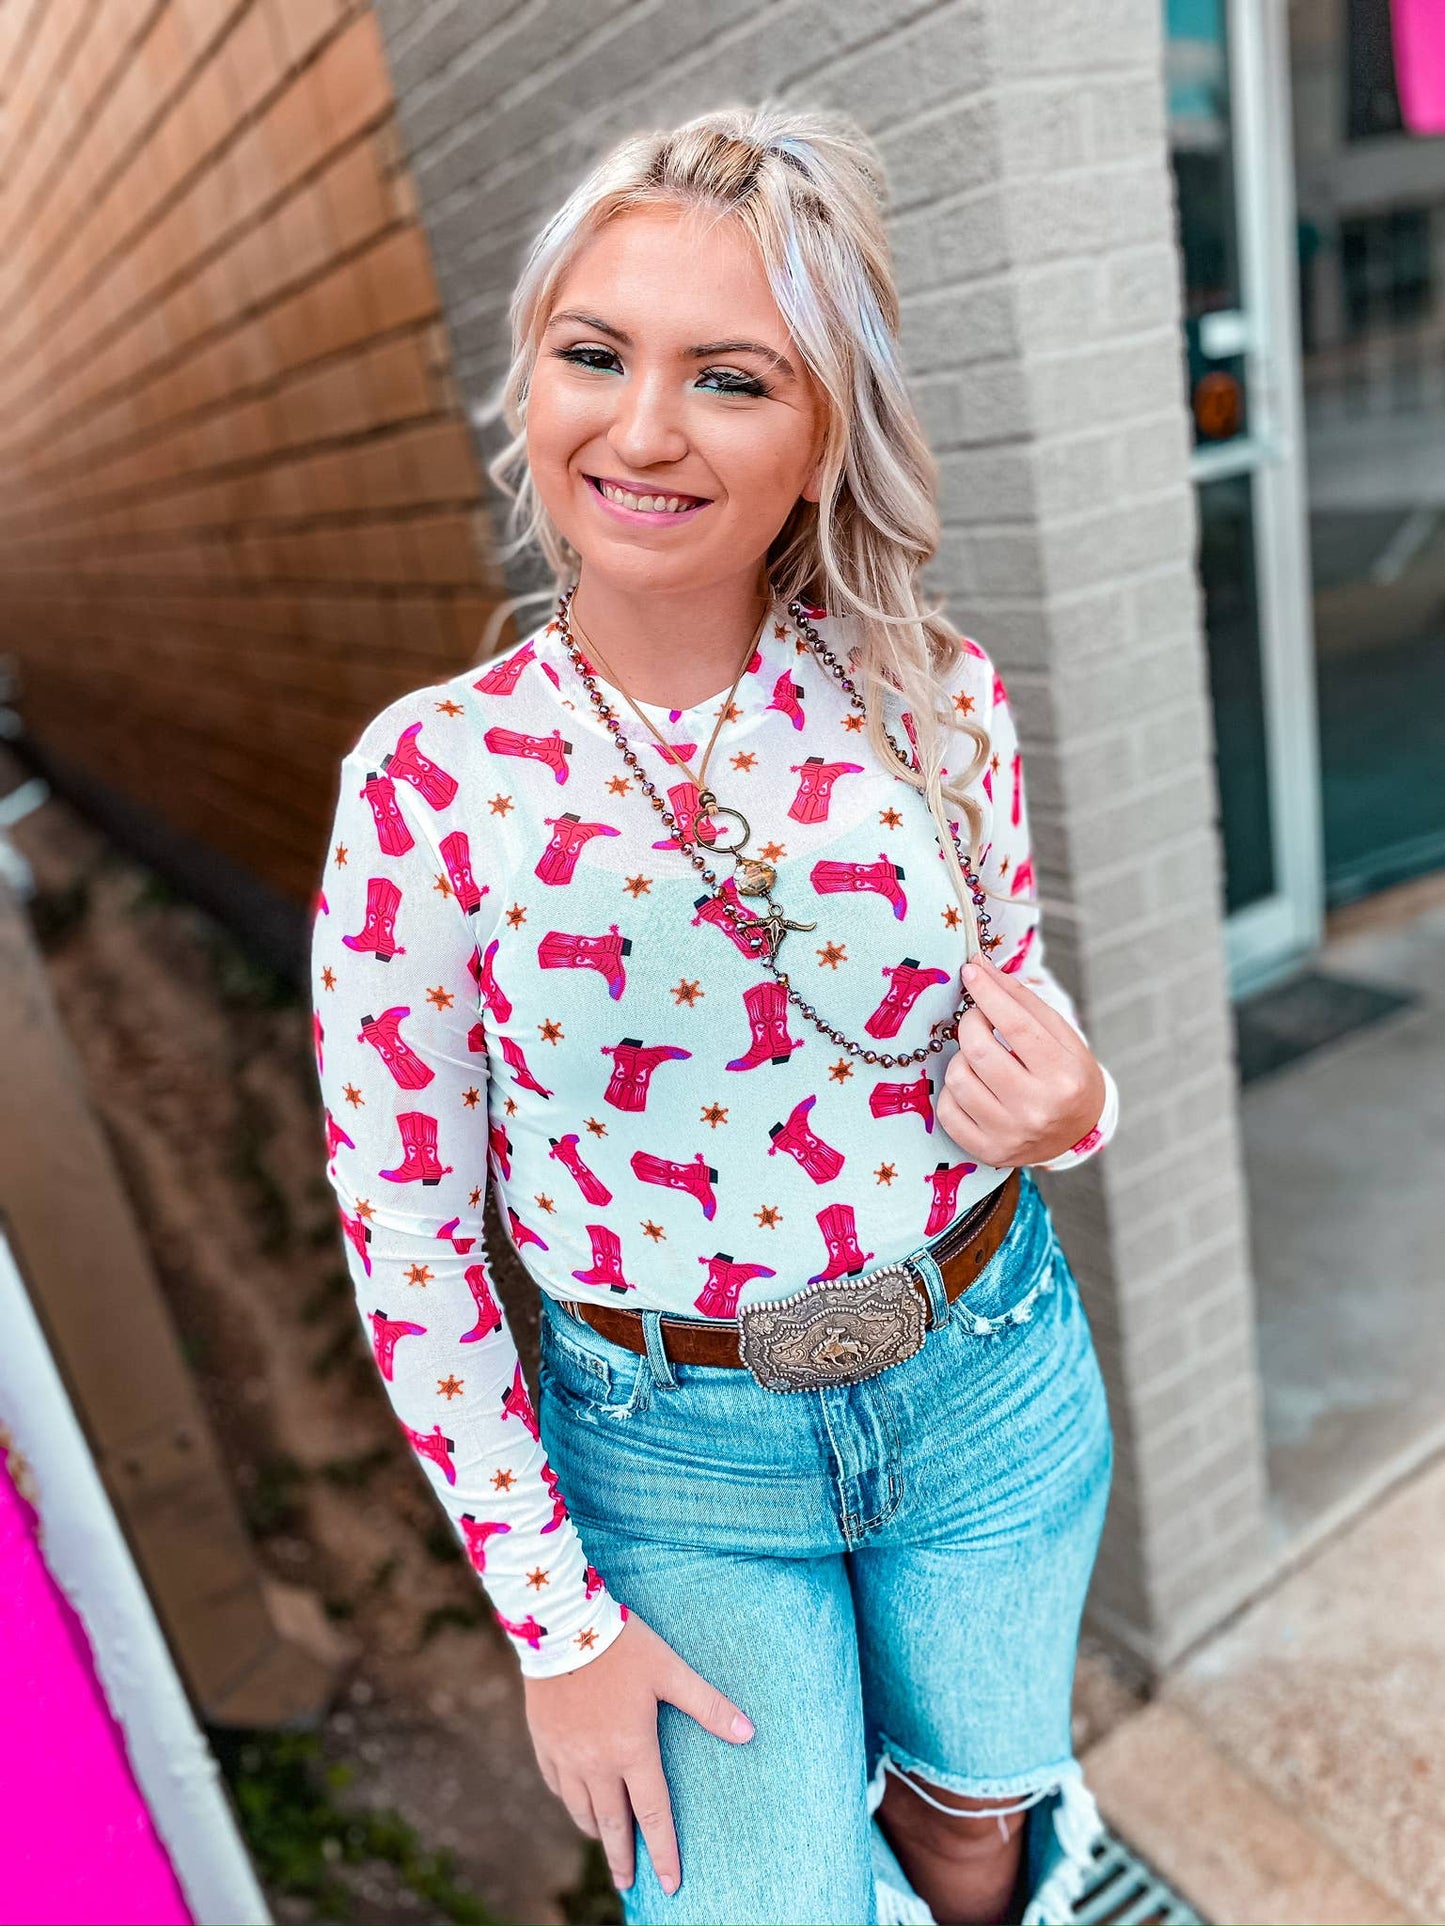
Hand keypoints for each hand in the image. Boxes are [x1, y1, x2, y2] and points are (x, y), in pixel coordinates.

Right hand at [523, 1610, 753, 1897]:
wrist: (561, 1623)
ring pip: (581, 1808)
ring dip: (597, 1830)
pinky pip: (555, 1783)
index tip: (669, 1884)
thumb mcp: (670, 1671)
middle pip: (612, 1824)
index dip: (664, 1852)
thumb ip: (708, 1704)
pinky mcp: (544, 1740)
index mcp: (632, 1751)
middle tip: (627, 1883)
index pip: (654, 1815)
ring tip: (606, 1842)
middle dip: (622, 1858)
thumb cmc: (623, 1645)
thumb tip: (749, 1731)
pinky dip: (568, 1799)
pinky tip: (574, 1800)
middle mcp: (597, 1763)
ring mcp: (566, 1755)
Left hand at [939, 951, 1105, 1166]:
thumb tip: (980, 967)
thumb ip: (1023, 1002)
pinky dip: (953, 1091)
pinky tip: (974, 1087)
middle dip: (970, 1023)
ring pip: (957, 1078)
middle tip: (978, 1019)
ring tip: (980, 1059)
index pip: (1015, 1024)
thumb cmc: (1068, 1075)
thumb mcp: (1061, 1036)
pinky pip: (947, 1110)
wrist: (1079, 1134)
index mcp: (1064, 1075)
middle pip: (979, 1050)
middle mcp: (1037, 1108)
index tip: (970, 970)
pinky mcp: (987, 1151)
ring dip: (961, 1058)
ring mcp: (1010, 1134)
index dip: (987, 993)